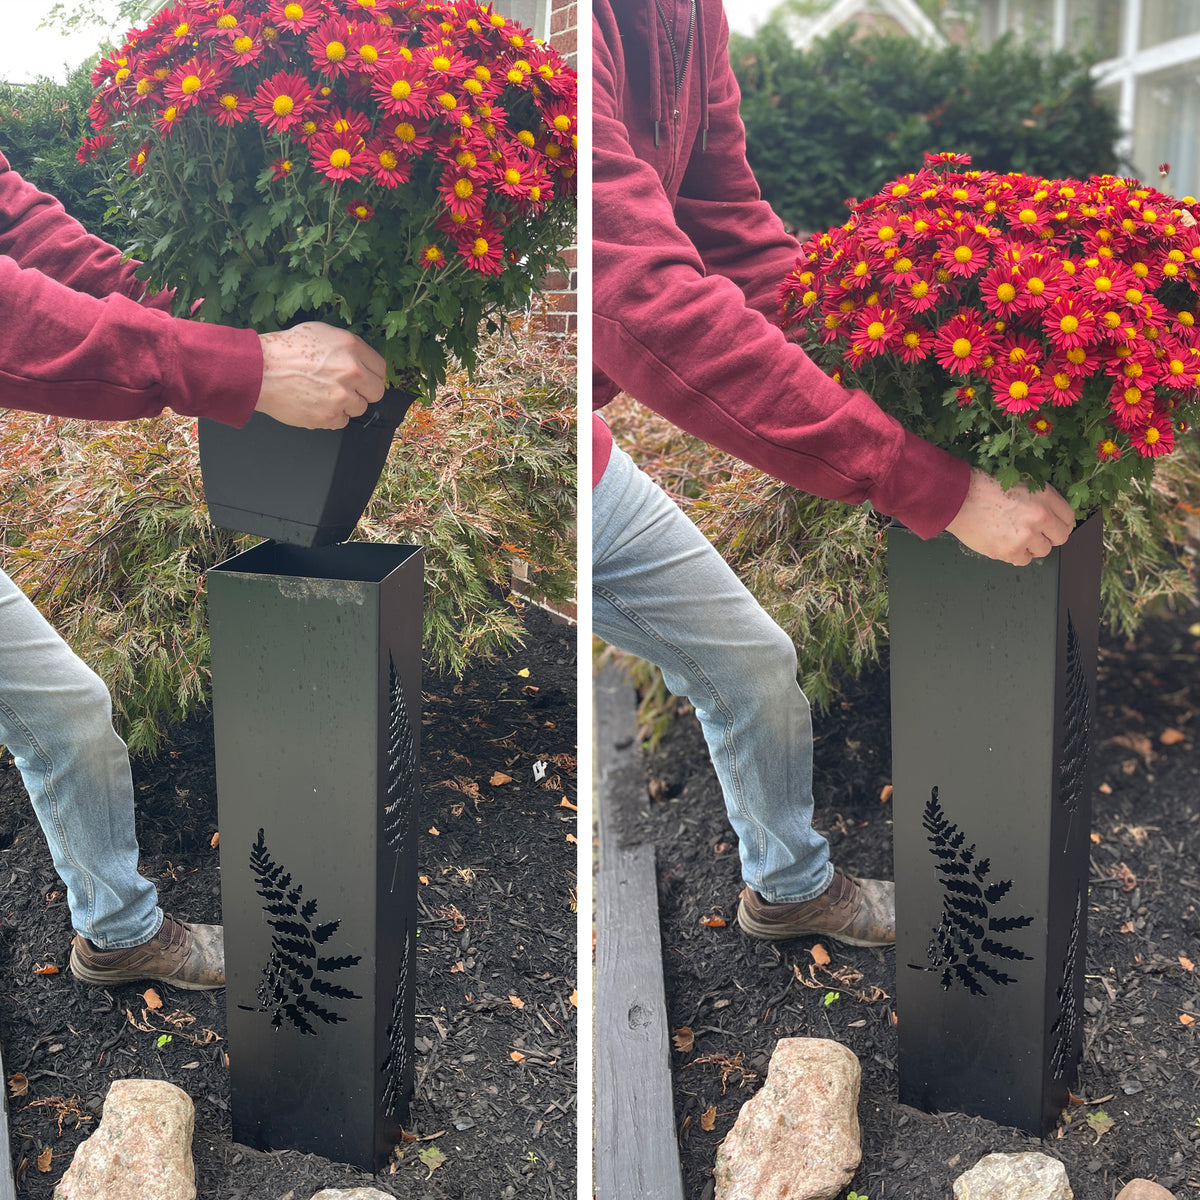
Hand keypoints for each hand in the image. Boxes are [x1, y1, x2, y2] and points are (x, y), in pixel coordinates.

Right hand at [254, 322, 385, 428]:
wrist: (260, 370)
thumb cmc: (284, 350)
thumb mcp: (321, 333)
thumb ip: (347, 347)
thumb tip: (362, 360)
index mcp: (351, 347)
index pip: (380, 368)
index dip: (371, 375)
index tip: (365, 379)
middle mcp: (352, 371)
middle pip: (376, 392)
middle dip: (363, 392)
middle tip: (346, 389)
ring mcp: (342, 396)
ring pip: (360, 408)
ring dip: (346, 405)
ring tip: (323, 394)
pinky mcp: (330, 416)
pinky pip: (342, 421)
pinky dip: (331, 416)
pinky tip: (315, 403)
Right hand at [944, 467, 1074, 565]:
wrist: (957, 498)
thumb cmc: (983, 488)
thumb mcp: (1019, 482)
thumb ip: (1039, 499)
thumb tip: (1052, 516)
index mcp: (1044, 496)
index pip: (1068, 517)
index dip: (1060, 523)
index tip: (1053, 527)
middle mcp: (1039, 516)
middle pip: (1060, 537)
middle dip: (1049, 536)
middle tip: (1035, 534)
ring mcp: (1025, 535)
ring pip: (1042, 551)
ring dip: (1031, 546)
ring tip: (1014, 536)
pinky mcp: (1010, 551)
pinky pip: (1023, 560)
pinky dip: (1016, 554)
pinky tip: (1004, 542)